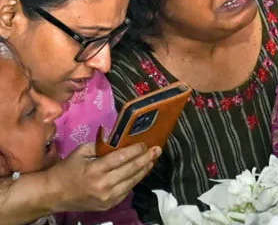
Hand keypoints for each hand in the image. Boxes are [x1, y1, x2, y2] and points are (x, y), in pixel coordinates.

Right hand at [45, 143, 160, 211]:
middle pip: (131, 169)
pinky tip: (140, 172)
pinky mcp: (109, 205)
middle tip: (157, 150)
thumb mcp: (80, 152)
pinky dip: (135, 180)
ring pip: (133, 181)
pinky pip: (127, 190)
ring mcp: (108, 197)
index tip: (145, 143)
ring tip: (153, 160)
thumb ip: (100, 146)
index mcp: (95, 169)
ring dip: (145, 169)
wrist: (53, 195)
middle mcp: (104, 184)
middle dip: (146, 158)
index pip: (122, 158)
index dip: (136, 150)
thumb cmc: (66, 170)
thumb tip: (119, 139)